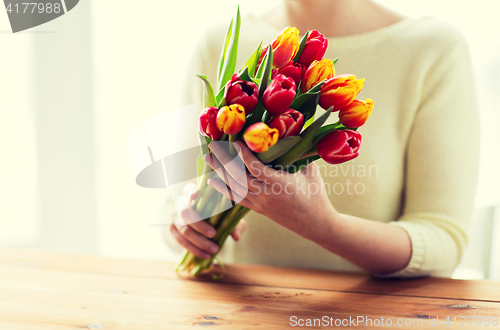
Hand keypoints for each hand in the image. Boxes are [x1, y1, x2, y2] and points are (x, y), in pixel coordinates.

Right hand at [169, 195, 246, 258]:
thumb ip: (234, 224)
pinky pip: (180, 241)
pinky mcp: (172, 229)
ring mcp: (175, 217)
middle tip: (213, 234)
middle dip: (199, 224)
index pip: (189, 189)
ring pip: (184, 230)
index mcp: (194, 194)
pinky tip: (206, 255)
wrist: (204, 225)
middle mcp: (182, 203)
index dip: (190, 192)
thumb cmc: (218, 216)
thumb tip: (236, 236)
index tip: (195, 196)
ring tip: (214, 249)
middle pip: (185, 212)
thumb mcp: (228, 218)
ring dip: (199, 242)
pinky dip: (194, 249)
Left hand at [205, 140, 338, 241]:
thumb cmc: (316, 195)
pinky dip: (223, 189)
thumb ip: (298, 154)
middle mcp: (267, 195)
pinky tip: (213, 181)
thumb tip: (290, 132)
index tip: (234, 141)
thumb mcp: (311, 171)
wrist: (315, 224)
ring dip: (220, 173)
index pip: (255, 168)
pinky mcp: (258, 209)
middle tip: (211, 146)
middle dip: (223, 161)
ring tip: (208, 159)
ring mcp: (260, 204)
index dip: (242, 154)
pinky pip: (237, 199)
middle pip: (239, 177)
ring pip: (234, 188)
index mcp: (280, 184)